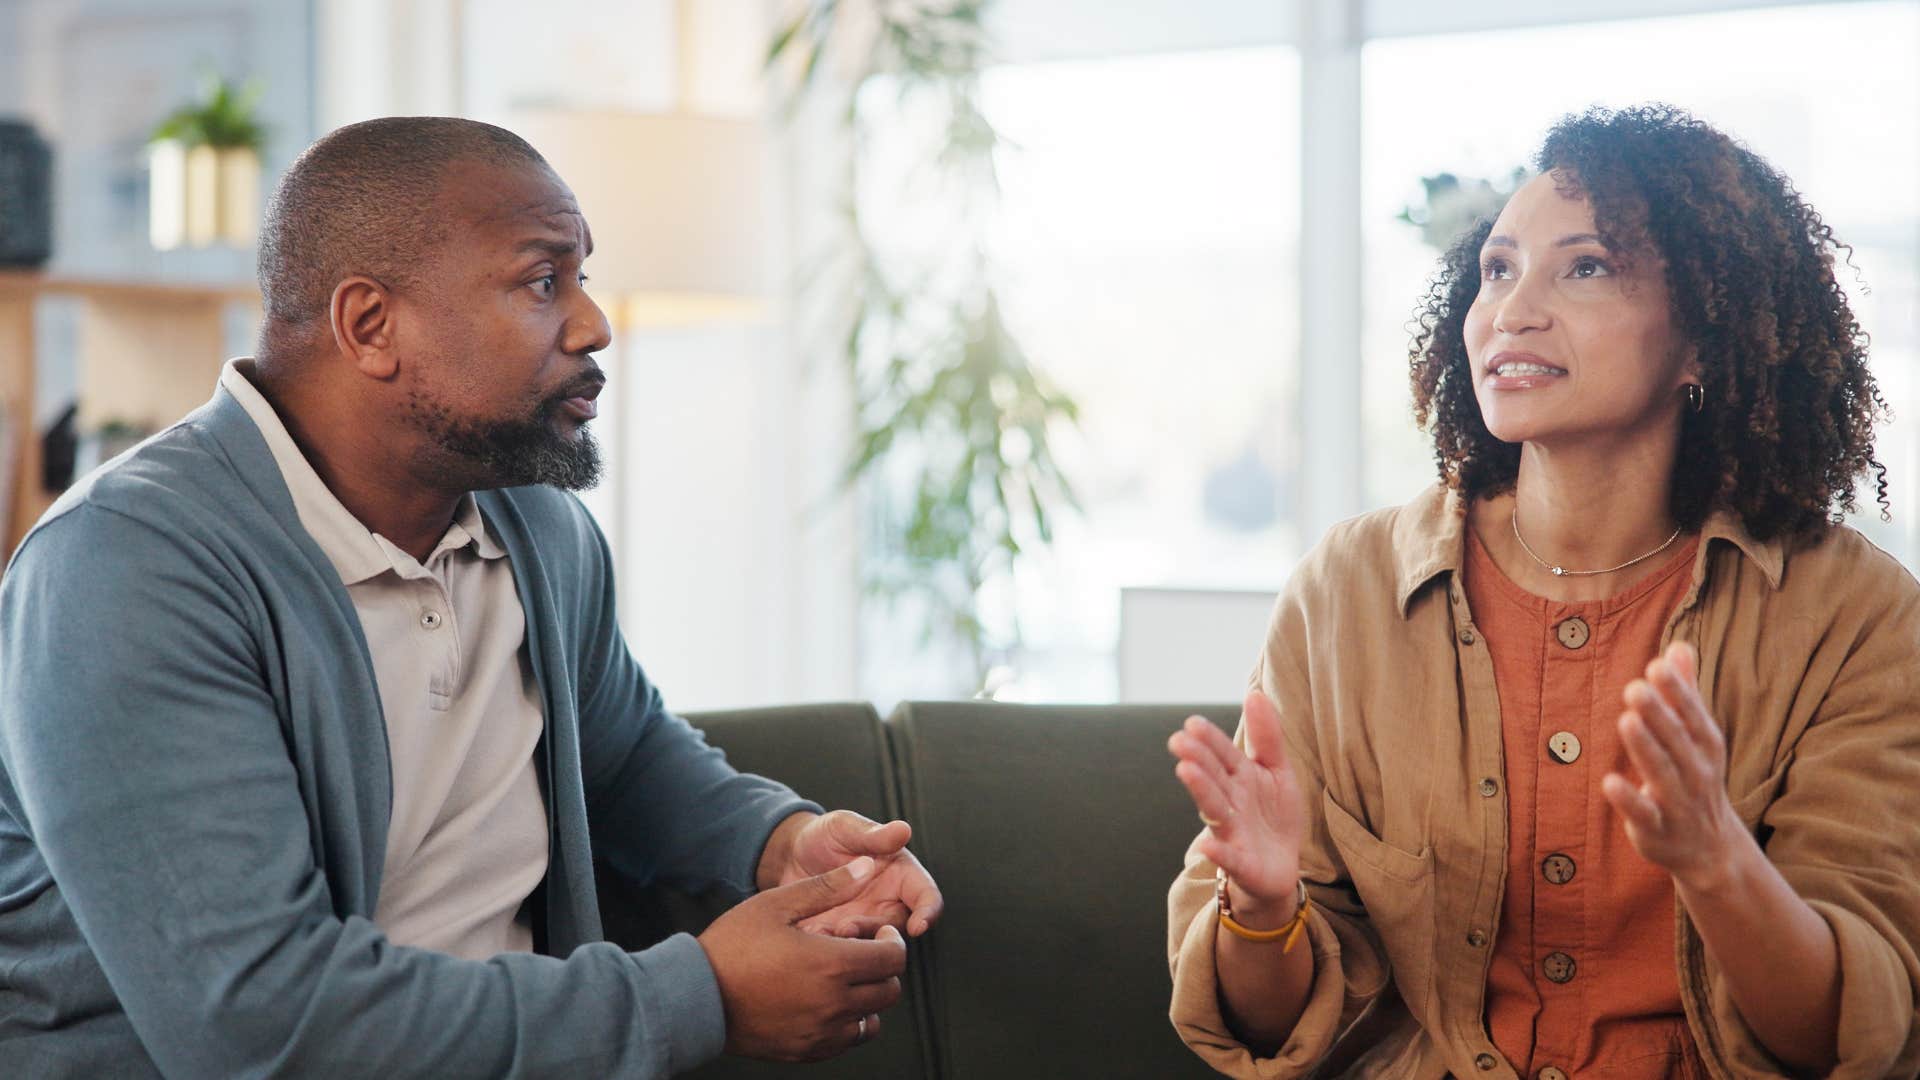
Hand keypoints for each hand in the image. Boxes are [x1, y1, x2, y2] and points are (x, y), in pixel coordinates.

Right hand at [700, 857, 908, 1061]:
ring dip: (868, 997)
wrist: (695, 997)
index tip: (875, 933)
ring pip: (873, 1020)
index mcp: (831, 964)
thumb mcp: (777, 905)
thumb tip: (865, 867)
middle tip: (858, 952)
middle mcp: (833, 1004)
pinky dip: (848, 1022)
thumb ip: (827, 886)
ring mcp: (821, 1032)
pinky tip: (825, 1001)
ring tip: (841, 978)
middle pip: (890, 990)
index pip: (893, 958)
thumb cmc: (732, 947)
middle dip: (883, 967)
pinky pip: (848, 1040)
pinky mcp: (807, 1050)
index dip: (891, 941)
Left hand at [769, 810, 943, 938]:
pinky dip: (827, 947)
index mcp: (899, 874)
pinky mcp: (840, 936)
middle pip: (896, 926)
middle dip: (875, 932)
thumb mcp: (846, 827)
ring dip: (851, 944)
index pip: (925, 895)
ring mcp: (864, 921)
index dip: (928, 911)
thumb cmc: (826, 836)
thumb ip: (874, 834)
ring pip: (870, 944)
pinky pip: (841, 951)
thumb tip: (903, 830)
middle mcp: (887, 902)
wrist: (790, 855)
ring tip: (823, 930)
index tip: (919, 926)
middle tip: (847, 927)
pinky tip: (810, 934)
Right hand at [1167, 689, 1306, 922]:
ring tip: (1186, 771)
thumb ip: (1266, 736)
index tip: (1192, 722)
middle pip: (1213, 777)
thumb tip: (1254, 693)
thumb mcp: (1276, 770)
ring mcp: (1233, 832)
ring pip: (1215, 809)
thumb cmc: (1274, 814)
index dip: (1210, 739)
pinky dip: (1219, 854)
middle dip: (1198, 759)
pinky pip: (1229, 858)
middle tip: (1179, 741)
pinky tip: (1209, 848)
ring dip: (1201, 791)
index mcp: (1239, 777)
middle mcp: (1231, 801)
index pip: (1223, 754)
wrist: (1281, 865)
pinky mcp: (1242, 863)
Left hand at [1602, 642, 1750, 892]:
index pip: (1692, 715)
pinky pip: (1643, 814)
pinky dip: (1629, 800)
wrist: (1710, 849)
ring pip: (1662, 773)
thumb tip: (1677, 646)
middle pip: (1676, 741)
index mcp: (1705, 746)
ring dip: (1645, 748)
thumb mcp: (1696, 737)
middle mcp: (1696, 773)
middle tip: (1635, 687)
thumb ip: (1684, 693)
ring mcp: (1678, 803)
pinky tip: (1609, 782)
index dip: (1677, 692)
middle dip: (1658, 715)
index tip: (1657, 666)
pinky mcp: (1656, 830)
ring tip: (1626, 720)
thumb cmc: (1694, 777)